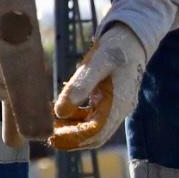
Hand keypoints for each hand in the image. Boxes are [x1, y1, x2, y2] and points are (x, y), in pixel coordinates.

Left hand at [54, 24, 143, 149]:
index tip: (51, 137)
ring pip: (93, 128)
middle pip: (95, 136)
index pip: (96, 133)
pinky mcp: (110, 102)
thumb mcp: (97, 62)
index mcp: (120, 103)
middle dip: (71, 139)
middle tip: (46, 135)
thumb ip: (80, 86)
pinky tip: (60, 111)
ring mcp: (116, 107)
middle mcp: (120, 110)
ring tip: (49, 124)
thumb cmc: (115, 47)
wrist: (131, 38)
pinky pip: (92, 118)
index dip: (73, 139)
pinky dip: (76, 118)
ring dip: (71, 129)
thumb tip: (60, 112)